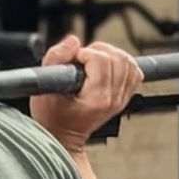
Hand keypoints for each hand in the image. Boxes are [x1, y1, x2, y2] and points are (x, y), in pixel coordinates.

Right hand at [30, 35, 142, 152]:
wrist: (63, 136)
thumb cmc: (51, 116)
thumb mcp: (43, 86)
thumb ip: (55, 58)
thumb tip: (73, 41)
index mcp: (96, 98)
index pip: (100, 60)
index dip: (83, 53)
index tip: (72, 62)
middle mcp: (113, 99)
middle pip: (118, 58)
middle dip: (97, 50)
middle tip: (82, 60)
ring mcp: (121, 99)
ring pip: (129, 62)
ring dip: (110, 55)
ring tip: (93, 62)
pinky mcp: (124, 98)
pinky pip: (134, 72)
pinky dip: (122, 64)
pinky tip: (106, 67)